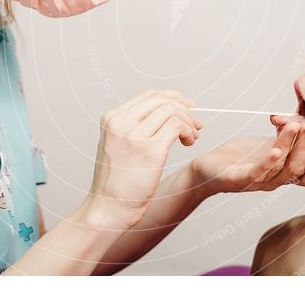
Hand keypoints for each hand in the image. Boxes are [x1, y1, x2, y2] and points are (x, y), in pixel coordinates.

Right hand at [85, 89, 203, 229]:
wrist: (108, 209)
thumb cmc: (117, 182)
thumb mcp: (117, 145)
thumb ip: (135, 127)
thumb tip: (167, 113)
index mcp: (112, 119)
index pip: (148, 95)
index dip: (172, 97)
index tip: (186, 106)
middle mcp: (121, 122)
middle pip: (162, 99)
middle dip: (184, 108)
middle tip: (195, 123)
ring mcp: (135, 135)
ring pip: (172, 110)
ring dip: (188, 121)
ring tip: (192, 137)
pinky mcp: (150, 150)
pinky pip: (177, 126)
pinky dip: (188, 131)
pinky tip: (189, 142)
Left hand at [190, 116, 304, 195]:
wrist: (210, 167)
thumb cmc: (241, 155)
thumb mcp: (267, 142)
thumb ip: (285, 133)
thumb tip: (299, 119)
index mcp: (283, 173)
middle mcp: (273, 180)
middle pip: (296, 168)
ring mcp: (257, 181)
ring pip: (280, 167)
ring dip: (289, 146)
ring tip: (296, 127)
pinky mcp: (239, 179)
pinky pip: (257, 172)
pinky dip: (268, 161)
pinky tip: (275, 150)